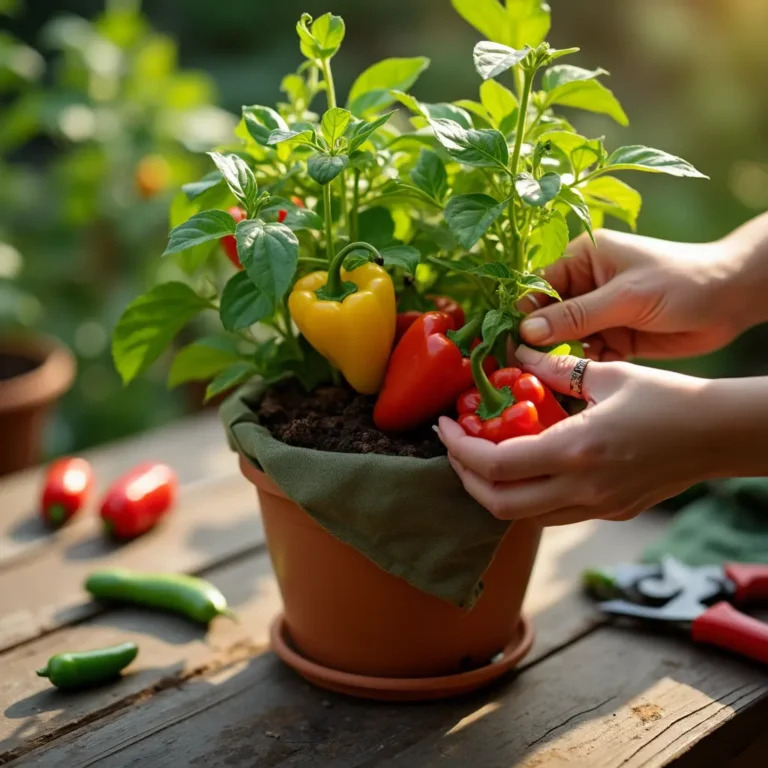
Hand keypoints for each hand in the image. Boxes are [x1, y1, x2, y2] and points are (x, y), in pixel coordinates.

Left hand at [437, 347, 722, 525]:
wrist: (720, 435)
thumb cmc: (669, 399)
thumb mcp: (609, 375)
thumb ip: (555, 371)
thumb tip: (517, 355)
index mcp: (577, 450)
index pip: (494, 465)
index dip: (458, 449)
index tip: (442, 426)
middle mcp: (581, 489)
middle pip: (497, 505)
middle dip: (463, 478)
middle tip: (453, 446)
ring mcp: (595, 508)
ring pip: (520, 517)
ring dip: (490, 491)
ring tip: (478, 456)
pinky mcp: (607, 513)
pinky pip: (549, 515)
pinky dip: (522, 496)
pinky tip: (521, 467)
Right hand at [519, 229, 742, 360]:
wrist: (732, 299)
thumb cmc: (681, 281)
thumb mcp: (624, 296)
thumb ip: (575, 315)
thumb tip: (527, 331)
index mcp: (581, 259)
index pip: (537, 288)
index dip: (522, 315)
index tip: (508, 343)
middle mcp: (584, 285)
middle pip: (545, 316)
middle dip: (537, 341)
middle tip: (522, 368)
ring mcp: (597, 313)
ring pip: (562, 340)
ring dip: (558, 357)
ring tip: (548, 376)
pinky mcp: (612, 337)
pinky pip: (585, 355)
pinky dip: (582, 367)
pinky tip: (582, 378)